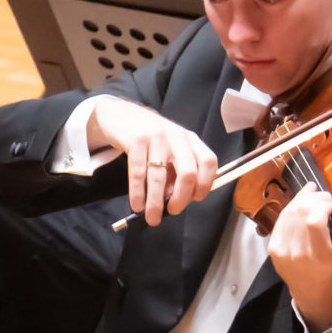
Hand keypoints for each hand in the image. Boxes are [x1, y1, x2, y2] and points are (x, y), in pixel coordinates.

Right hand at [85, 99, 215, 225]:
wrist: (122, 114)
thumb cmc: (151, 138)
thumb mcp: (170, 149)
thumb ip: (176, 170)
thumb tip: (173, 197)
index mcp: (191, 140)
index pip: (209, 162)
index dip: (206, 183)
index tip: (195, 199)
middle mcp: (177, 137)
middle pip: (188, 172)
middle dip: (181, 198)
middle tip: (173, 211)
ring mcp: (157, 138)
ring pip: (159, 177)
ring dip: (155, 202)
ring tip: (152, 218)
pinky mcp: (136, 141)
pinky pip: (137, 173)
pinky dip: (137, 193)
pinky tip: (137, 205)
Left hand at [268, 181, 331, 332]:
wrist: (315, 294)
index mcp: (320, 255)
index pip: (313, 220)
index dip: (323, 204)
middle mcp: (297, 254)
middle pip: (299, 212)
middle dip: (314, 198)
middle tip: (326, 197)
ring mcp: (281, 252)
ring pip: (288, 212)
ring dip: (302, 199)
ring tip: (315, 195)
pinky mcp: (272, 249)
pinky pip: (280, 221)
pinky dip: (291, 208)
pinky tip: (302, 203)